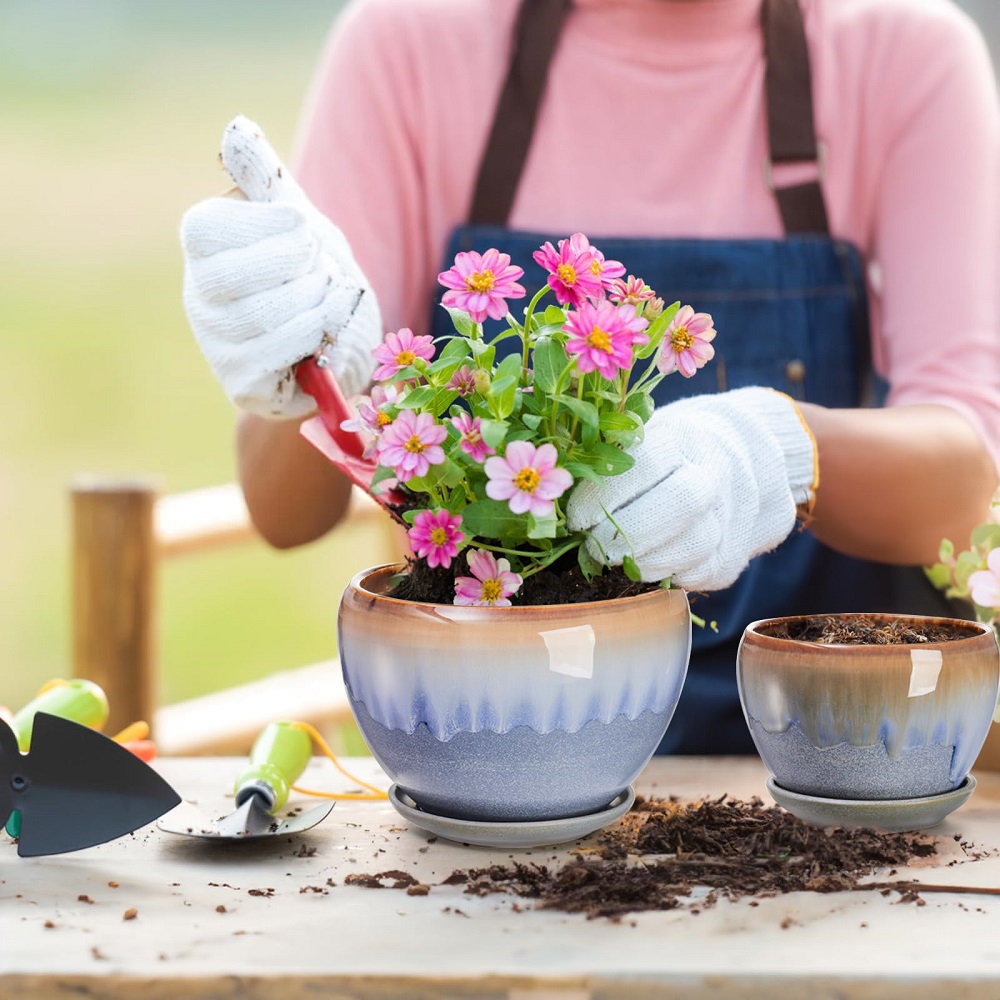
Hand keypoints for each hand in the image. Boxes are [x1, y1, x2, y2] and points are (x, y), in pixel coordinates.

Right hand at [181, 115, 381, 417]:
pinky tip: (330, 329)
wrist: (338, 342)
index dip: (266, 225)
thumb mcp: (297, 220)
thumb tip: (237, 130)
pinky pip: (277, 356)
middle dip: (294, 266)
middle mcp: (198, 297)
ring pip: (261, 317)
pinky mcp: (243, 383)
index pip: (208, 230)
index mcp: (204, 248)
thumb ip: (268, 179)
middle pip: (233, 276)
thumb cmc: (313, 274)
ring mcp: (217, 344)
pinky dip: (316, 336)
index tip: (304, 227)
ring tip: (332, 296)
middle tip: (321, 265)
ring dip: (314, 301)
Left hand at [566, 387, 817, 590]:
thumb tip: (554, 502)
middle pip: (680, 503)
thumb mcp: (644, 437)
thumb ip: (608, 461)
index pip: (646, 465)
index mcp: (684, 437)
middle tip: (592, 546)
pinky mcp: (734, 556)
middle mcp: (716, 472)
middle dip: (627, 532)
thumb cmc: (672, 449)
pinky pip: (699, 575)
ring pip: (694, 546)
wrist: (746, 457)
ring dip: (644, 561)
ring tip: (614, 558)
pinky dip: (665, 575)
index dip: (605, 498)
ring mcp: (732, 515)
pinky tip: (644, 565)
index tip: (577, 519)